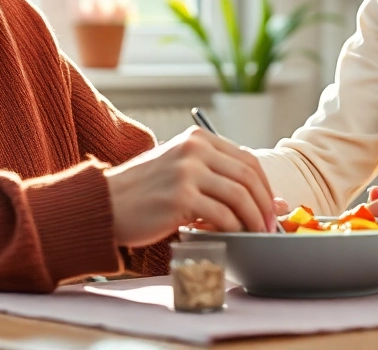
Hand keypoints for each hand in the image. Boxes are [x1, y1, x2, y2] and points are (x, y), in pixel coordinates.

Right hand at [105, 127, 279, 246]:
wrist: (105, 204)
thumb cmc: (144, 193)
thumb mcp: (183, 174)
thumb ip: (221, 180)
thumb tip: (272, 201)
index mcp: (197, 139)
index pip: (247, 159)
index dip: (265, 185)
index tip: (270, 206)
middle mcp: (194, 149)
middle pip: (248, 176)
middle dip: (264, 204)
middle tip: (270, 225)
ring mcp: (187, 171)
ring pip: (239, 195)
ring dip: (254, 219)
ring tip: (257, 234)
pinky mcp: (180, 196)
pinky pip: (221, 215)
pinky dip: (234, 229)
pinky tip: (234, 237)